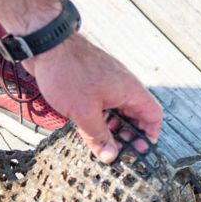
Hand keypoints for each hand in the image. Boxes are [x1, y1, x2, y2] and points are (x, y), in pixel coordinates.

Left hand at [26, 33, 162, 162]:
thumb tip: (110, 156)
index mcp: (130, 91)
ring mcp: (107, 83)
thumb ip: (99, 136)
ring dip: (112, 128)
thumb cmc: (68, 72)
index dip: (150, 135)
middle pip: (136, 115)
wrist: (46, 45)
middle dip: (129, 135)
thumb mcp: (84, 113)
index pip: (153, 115)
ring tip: (101, 144)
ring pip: (118, 111)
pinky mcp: (92, 82)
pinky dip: (100, 118)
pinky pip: (103, 104)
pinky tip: (88, 129)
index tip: (139, 152)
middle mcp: (123, 86)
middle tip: (118, 153)